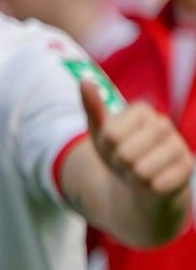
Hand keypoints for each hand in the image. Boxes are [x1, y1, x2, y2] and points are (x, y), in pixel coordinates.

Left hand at [82, 81, 194, 201]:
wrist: (143, 182)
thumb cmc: (119, 153)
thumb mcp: (100, 134)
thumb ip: (92, 108)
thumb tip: (84, 81)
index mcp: (142, 110)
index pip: (111, 135)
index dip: (106, 148)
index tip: (114, 147)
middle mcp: (164, 123)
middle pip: (125, 154)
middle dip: (120, 164)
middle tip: (127, 162)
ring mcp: (179, 145)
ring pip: (141, 171)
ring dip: (134, 178)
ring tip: (139, 171)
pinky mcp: (188, 167)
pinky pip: (157, 185)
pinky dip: (149, 188)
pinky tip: (153, 183)